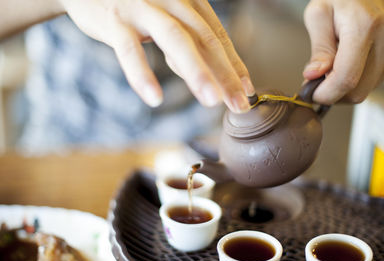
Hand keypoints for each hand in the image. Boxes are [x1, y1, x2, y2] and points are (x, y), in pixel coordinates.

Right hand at [58, 0, 254, 112]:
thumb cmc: (133, 5)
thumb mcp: (164, 18)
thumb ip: (184, 42)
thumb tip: (201, 74)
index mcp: (187, 0)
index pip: (217, 36)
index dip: (234, 65)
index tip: (246, 92)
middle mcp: (171, 0)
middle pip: (204, 39)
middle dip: (225, 74)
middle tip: (238, 105)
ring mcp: (143, 8)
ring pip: (175, 40)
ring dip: (196, 72)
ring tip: (212, 102)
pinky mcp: (115, 20)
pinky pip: (130, 50)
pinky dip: (142, 74)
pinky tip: (154, 98)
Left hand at [303, 0, 383, 103]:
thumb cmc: (339, 0)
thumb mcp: (318, 16)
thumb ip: (319, 48)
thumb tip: (314, 75)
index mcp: (364, 28)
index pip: (346, 78)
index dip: (325, 93)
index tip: (310, 93)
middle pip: (356, 92)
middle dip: (331, 93)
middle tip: (316, 81)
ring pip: (363, 92)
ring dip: (341, 89)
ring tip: (331, 67)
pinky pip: (369, 85)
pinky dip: (352, 83)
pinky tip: (345, 65)